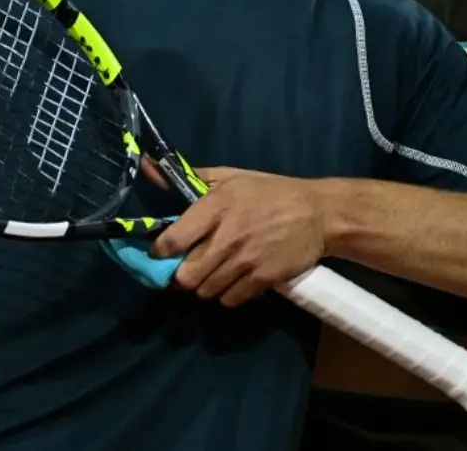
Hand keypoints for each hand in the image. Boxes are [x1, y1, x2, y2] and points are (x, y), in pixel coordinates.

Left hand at [149, 167, 326, 307]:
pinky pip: (230, 299)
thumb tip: (149, 167)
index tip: (162, 252)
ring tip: (211, 274)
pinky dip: (226, 295)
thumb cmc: (269, 192)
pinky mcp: (263, 278)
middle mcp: (228, 235)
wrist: (318, 213)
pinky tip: (232, 281)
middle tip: (187, 268)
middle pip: (186, 275)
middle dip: (182, 275)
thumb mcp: (231, 176)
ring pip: (206, 290)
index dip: (161, 251)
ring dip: (204, 286)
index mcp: (216, 205)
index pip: (173, 240)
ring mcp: (246, 260)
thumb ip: (190, 177)